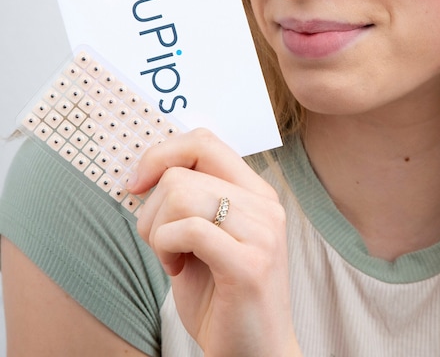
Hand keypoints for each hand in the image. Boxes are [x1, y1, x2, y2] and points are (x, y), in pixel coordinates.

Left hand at [128, 128, 301, 356]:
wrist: (255, 352)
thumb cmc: (223, 295)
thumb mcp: (204, 236)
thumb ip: (190, 200)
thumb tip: (147, 171)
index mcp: (255, 191)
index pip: (205, 141)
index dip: (162, 153)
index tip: (137, 183)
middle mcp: (264, 203)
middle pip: (182, 171)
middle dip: (151, 209)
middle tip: (160, 243)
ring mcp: (262, 231)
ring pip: (180, 194)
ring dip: (157, 231)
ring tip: (172, 258)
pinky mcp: (250, 263)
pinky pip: (186, 230)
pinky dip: (165, 248)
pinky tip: (176, 270)